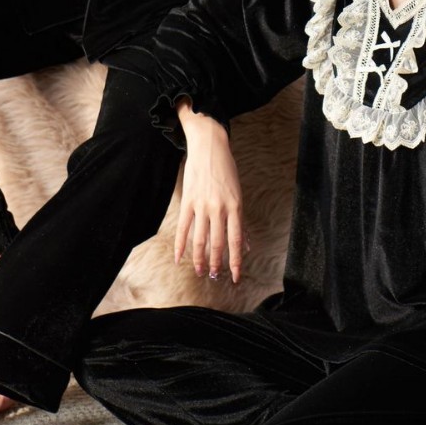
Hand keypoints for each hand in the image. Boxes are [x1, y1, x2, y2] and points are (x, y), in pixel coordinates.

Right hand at [175, 100, 244, 283]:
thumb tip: (246, 244)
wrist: (209, 147)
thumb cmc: (227, 170)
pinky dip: (180, 245)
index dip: (236, 261)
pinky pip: (183, 228)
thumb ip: (240, 220)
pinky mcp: (188, 201)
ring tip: (201, 271)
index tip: (236, 277)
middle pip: (218, 243)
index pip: (236, 241)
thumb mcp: (238, 193)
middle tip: (216, 276)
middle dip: (217, 264)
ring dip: (200, 259)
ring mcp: (202, 205)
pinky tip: (179, 258)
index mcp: (235, 206)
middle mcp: (219, 208)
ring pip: (200, 239)